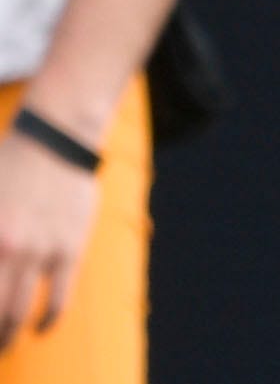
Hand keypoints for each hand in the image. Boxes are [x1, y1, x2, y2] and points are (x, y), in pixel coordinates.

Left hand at [0, 124, 101, 349]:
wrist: (56, 139)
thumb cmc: (7, 165)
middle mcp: (6, 250)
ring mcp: (39, 252)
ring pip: (17, 312)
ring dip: (7, 335)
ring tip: (5, 344)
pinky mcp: (69, 249)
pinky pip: (58, 296)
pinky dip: (48, 319)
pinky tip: (41, 328)